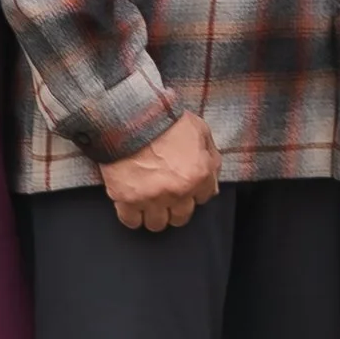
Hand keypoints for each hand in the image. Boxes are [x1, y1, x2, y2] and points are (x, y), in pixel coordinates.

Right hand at [100, 108, 220, 233]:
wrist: (129, 115)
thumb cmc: (164, 119)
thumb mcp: (199, 129)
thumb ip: (210, 155)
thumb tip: (213, 176)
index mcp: (198, 174)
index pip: (204, 198)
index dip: (194, 191)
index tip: (185, 186)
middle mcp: (178, 191)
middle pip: (180, 217)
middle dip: (175, 208)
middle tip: (166, 195)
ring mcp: (152, 198)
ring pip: (157, 224)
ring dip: (154, 214)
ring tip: (148, 201)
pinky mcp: (126, 199)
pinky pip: (131, 221)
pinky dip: (131, 215)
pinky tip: (132, 204)